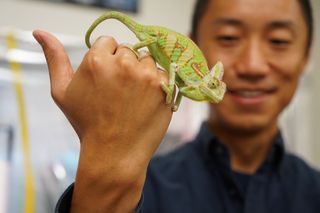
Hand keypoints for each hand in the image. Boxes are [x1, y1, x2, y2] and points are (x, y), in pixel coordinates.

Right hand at [33, 30, 172, 211]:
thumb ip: (54, 58)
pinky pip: (163, 72)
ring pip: (146, 60)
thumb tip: (39, 31)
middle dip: (124, 65)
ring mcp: (146, 75)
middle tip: (118, 91)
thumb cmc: (86, 123)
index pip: (108, 42)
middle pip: (128, 50)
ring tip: (132, 96)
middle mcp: (123, 63)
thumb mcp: (62, 91)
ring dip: (141, 72)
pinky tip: (146, 100)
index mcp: (97, 60)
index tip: (106, 79)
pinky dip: (157, 83)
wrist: (114, 153)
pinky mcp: (164, 87)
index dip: (107, 59)